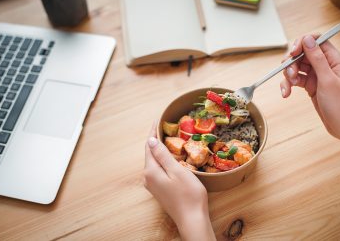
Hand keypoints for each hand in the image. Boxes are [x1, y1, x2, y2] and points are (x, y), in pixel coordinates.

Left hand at [144, 122, 215, 240]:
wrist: (192, 219)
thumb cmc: (188, 194)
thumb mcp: (177, 171)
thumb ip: (163, 155)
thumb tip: (151, 140)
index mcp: (150, 171)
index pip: (149, 146)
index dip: (153, 132)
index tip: (158, 119)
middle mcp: (147, 178)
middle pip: (150, 153)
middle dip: (155, 139)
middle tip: (164, 125)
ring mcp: (152, 185)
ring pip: (153, 162)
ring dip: (159, 149)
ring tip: (167, 136)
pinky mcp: (159, 190)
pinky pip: (157, 169)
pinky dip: (162, 159)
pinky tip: (169, 156)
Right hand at [280, 35, 339, 145]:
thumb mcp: (328, 80)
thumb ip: (317, 59)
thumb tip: (307, 40)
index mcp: (334, 59)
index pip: (316, 40)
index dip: (302, 43)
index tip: (293, 53)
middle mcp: (324, 65)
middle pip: (302, 53)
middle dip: (292, 63)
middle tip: (290, 74)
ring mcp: (316, 75)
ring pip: (296, 67)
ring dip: (288, 75)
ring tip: (288, 87)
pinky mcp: (310, 85)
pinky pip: (295, 80)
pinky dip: (288, 85)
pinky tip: (286, 93)